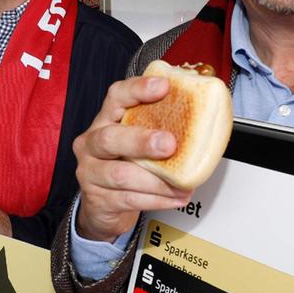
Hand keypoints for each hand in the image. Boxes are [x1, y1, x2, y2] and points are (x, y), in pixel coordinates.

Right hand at [72, 75, 192, 240]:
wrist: (102, 205)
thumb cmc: (126, 165)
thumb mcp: (137, 141)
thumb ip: (159, 129)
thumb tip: (204, 120)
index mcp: (105, 120)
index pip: (116, 97)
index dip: (138, 89)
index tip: (163, 87)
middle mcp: (92, 143)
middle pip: (110, 138)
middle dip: (141, 141)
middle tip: (169, 144)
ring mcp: (90, 172)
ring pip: (121, 175)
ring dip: (157, 181)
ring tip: (182, 184)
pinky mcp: (97, 199)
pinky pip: (129, 199)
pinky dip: (157, 199)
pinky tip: (175, 197)